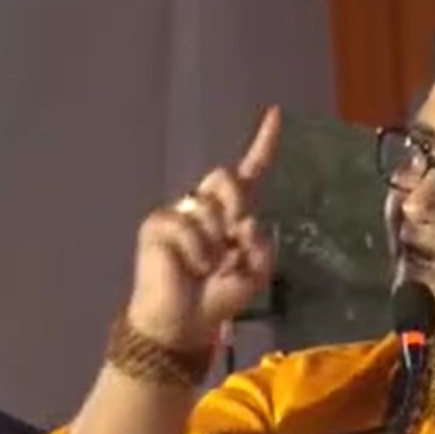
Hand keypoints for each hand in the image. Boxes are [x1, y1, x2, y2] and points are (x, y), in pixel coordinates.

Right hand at [125, 107, 279, 348]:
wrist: (185, 320)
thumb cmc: (218, 297)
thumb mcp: (256, 273)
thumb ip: (262, 245)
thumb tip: (247, 221)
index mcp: (233, 212)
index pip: (250, 171)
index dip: (263, 143)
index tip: (277, 112)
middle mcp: (206, 205)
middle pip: (226, 177)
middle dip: (235, 204)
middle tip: (233, 238)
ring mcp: (180, 212)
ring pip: (208, 207)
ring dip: (215, 244)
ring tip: (206, 268)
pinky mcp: (158, 224)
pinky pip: (185, 225)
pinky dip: (196, 252)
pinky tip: (190, 268)